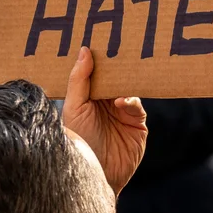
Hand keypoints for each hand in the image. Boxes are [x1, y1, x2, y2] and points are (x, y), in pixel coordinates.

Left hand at [62, 47, 148, 192]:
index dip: (99, 57)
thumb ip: (79, 80)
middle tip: (120, 45)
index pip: (97, 72)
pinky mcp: (138, 125)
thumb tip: (84, 50)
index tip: (102, 37)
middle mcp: (106, 103)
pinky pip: (138, 107)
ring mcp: (123, 113)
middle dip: (118, 64)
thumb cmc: (79, 142)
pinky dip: (131, 101)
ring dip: (127, 80)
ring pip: (129, 88)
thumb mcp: (74, 108)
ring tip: (125, 69)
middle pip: (115, 77)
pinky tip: (122, 103)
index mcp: (89, 97)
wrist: (96, 174)